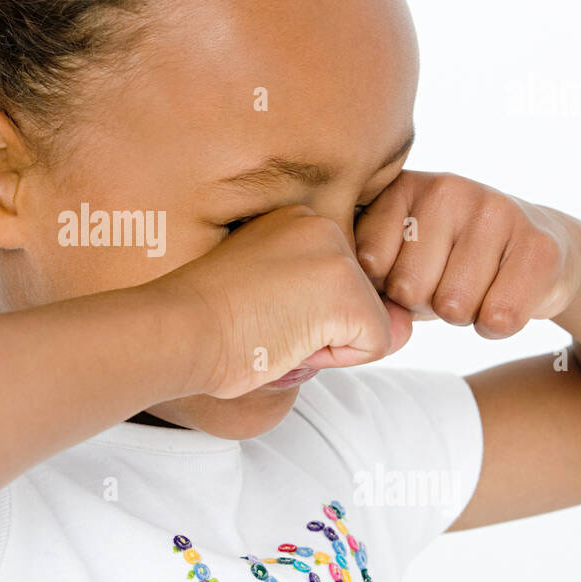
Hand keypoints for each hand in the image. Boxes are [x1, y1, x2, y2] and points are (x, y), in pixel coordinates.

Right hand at [154, 205, 412, 398]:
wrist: (174, 330)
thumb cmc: (203, 328)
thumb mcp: (275, 304)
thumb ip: (332, 308)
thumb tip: (405, 326)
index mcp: (296, 222)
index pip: (339, 285)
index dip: (305, 318)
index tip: (254, 311)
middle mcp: (322, 225)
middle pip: (362, 302)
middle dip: (323, 330)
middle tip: (261, 322)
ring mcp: (337, 254)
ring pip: (371, 323)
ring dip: (328, 344)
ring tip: (272, 329)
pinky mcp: (348, 289)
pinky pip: (375, 345)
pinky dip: (336, 359)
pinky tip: (286, 339)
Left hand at [353, 171, 580, 337]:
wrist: (535, 249)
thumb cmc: (450, 260)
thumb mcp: (397, 254)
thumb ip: (365, 268)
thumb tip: (355, 301)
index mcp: (402, 188)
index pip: (368, 263)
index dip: (386, 286)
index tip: (406, 272)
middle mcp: (447, 189)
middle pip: (408, 289)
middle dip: (425, 303)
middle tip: (446, 282)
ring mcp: (496, 210)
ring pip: (453, 307)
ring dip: (462, 315)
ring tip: (475, 286)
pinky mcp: (539, 245)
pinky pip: (499, 318)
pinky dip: (495, 326)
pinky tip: (502, 296)